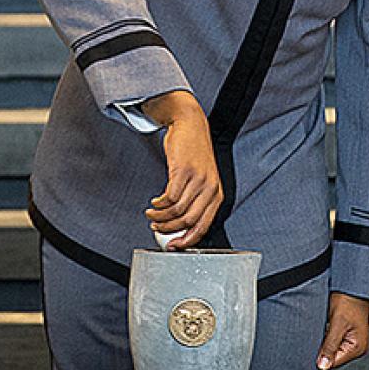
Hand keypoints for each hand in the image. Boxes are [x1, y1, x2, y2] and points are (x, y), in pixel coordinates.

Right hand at [142, 91, 222, 249]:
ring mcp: (198, 179)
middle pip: (188, 220)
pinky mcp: (184, 170)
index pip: (203, 225)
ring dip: (160, 216)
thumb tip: (178, 226)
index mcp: (216, 194)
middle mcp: (210, 188)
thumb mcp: (201, 178)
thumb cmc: (194, 153)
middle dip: (169, 229)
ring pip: (177, 210)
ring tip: (152, 215)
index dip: (187, 239)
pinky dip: (159, 204)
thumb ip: (194, 200)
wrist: (190, 124)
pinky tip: (155, 202)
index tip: (173, 245)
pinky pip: (170, 196)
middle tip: (157, 228)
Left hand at [316, 292, 368, 369]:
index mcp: (357, 348)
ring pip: (331, 348)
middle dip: (322, 348)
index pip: (334, 363)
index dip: (321, 357)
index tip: (311, 349)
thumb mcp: (337, 324)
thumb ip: (330, 346)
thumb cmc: (349, 301)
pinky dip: (325, 335)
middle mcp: (356, 347)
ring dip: (323, 341)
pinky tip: (324, 327)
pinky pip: (332, 340)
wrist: (352, 286)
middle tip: (316, 335)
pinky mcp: (345, 332)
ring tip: (322, 329)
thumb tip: (323, 365)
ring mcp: (351, 340)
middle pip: (332, 356)